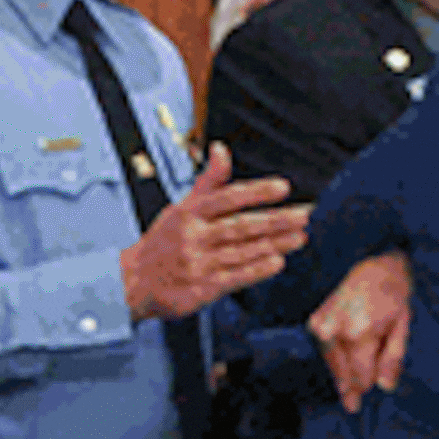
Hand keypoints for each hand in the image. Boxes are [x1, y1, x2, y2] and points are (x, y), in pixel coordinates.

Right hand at [122, 144, 308, 319]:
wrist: (134, 282)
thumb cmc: (163, 242)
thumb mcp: (181, 207)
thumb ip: (208, 181)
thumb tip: (221, 148)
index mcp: (188, 213)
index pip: (227, 197)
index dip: (256, 192)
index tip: (283, 187)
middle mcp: (193, 237)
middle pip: (241, 225)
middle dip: (276, 220)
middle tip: (304, 214)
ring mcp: (197, 264)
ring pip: (242, 251)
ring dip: (274, 244)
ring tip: (299, 237)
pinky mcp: (201, 289)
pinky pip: (234, 278)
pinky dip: (257, 270)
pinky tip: (277, 262)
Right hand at [309, 250, 411, 408]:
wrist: (372, 262)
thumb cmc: (392, 293)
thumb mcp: (402, 326)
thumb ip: (392, 359)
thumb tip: (385, 388)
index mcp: (359, 334)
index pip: (360, 380)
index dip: (373, 381)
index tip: (381, 371)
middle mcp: (334, 333)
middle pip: (345, 377)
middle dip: (360, 375)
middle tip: (374, 352)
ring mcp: (321, 328)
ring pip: (335, 367)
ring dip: (349, 366)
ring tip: (365, 340)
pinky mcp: (314, 324)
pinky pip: (328, 353)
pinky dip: (340, 355)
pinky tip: (352, 341)